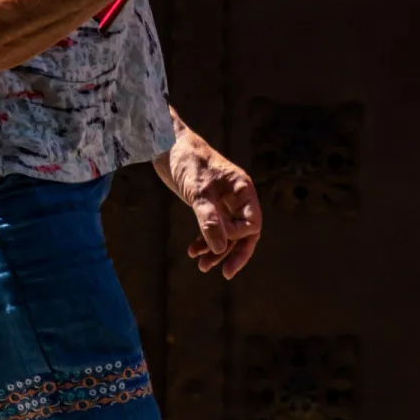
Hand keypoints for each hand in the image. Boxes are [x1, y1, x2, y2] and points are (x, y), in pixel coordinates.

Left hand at [154, 124, 262, 278]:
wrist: (168, 146)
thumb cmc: (188, 162)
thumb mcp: (199, 192)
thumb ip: (210, 220)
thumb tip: (221, 249)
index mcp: (243, 190)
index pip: (251, 223)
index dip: (238, 237)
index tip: (218, 241)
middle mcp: (237, 197)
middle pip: (243, 232)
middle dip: (234, 252)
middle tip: (226, 273)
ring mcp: (223, 201)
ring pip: (227, 233)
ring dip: (216, 250)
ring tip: (202, 266)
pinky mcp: (208, 204)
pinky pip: (213, 228)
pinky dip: (204, 241)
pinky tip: (193, 251)